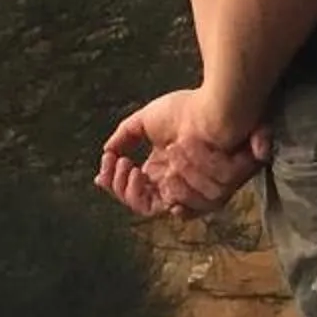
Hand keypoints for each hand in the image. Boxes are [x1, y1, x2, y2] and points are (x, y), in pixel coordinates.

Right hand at [98, 89, 265, 218]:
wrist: (216, 107)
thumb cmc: (188, 110)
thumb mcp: (147, 120)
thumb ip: (126, 136)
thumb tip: (107, 152)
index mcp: (163, 169)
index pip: (135, 192)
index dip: (115, 187)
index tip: (101, 173)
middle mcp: (177, 183)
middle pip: (141, 204)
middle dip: (122, 188)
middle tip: (121, 165)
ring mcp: (192, 189)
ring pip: (156, 208)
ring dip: (140, 188)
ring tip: (135, 167)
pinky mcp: (207, 193)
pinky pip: (183, 209)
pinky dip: (167, 193)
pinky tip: (160, 174)